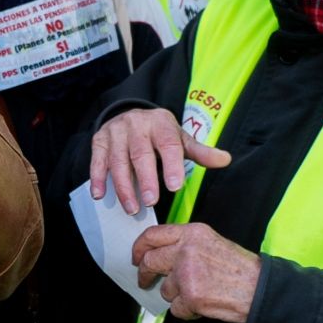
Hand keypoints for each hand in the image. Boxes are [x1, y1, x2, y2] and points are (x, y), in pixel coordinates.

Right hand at [89, 108, 229, 208]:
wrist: (130, 115)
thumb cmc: (159, 133)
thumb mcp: (180, 139)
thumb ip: (201, 152)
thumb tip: (225, 160)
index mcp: (161, 123)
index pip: (168, 144)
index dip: (171, 165)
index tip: (175, 186)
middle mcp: (137, 125)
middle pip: (140, 153)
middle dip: (145, 179)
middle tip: (151, 202)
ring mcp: (116, 132)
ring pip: (118, 160)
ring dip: (123, 186)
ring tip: (131, 207)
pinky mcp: (99, 140)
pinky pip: (97, 160)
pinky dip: (98, 178)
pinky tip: (100, 195)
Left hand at [131, 223, 259, 322]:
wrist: (259, 289)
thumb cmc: (240, 268)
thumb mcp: (212, 242)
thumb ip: (186, 243)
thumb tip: (160, 252)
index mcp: (192, 233)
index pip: (153, 235)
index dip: (139, 247)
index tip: (136, 257)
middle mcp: (186, 250)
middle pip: (150, 261)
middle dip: (144, 275)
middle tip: (145, 281)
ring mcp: (186, 274)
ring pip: (165, 289)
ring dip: (177, 295)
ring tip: (198, 293)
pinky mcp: (190, 296)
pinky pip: (176, 308)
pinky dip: (186, 311)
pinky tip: (203, 304)